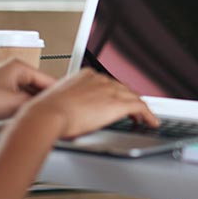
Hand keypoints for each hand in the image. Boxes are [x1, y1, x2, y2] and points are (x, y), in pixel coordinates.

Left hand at [0, 60, 56, 122]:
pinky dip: (23, 104)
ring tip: (41, 112)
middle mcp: (14, 70)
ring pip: (28, 92)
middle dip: (44, 98)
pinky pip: (18, 96)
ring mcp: (6, 79)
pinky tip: (26, 112)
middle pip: (38, 85)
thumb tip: (49, 105)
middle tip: (55, 109)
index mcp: (20, 67)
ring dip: (32, 102)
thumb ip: (37, 102)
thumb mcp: (17, 103)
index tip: (67, 101)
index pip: (48, 79)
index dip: (58, 92)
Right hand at [18, 69, 159, 138]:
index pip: (109, 84)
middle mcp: (101, 79)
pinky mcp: (118, 103)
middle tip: (135, 112)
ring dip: (140, 109)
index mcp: (87, 76)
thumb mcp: (61, 101)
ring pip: (133, 98)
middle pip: (123, 90)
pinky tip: (151, 122)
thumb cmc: (46, 113)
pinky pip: (140, 108)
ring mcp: (110, 90)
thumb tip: (76, 113)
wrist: (46, 116)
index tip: (119, 101)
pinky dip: (148, 115)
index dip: (117, 94)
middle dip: (129, 101)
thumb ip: (73, 102)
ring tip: (144, 119)